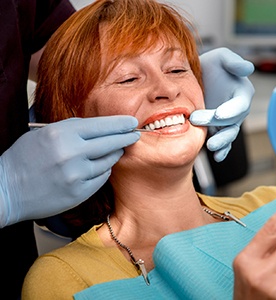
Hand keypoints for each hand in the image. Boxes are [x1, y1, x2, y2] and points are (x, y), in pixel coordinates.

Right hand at [0, 116, 139, 227]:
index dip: (120, 123)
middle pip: (111, 142)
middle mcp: (71, 153)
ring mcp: (76, 175)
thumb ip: (73, 129)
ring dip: (114, 154)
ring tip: (115, 150)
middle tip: (134, 135)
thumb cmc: (24, 159)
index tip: (132, 122)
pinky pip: (101, 178)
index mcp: (61, 134)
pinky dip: (103, 171)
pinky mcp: (79, 192)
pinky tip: (98, 167)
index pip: (101, 125)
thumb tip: (101, 128)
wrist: (6, 191)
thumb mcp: (44, 134)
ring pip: (109, 161)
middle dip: (126, 137)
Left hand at [190, 48, 254, 161]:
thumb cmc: (212, 65)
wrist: (196, 77)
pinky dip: (222, 151)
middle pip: (232, 121)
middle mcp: (237, 109)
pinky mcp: (218, 129)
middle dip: (217, 125)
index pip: (240, 104)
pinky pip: (223, 142)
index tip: (219, 114)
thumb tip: (248, 68)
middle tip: (196, 120)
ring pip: (229, 134)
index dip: (231, 110)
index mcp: (242, 93)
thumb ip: (233, 62)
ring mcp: (228, 121)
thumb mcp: (221, 57)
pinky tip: (217, 157)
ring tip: (211, 146)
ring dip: (222, 142)